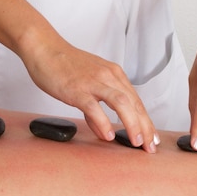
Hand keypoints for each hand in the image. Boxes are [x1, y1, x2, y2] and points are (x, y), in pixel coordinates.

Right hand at [22, 37, 157, 152]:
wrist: (44, 48)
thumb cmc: (64, 65)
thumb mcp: (88, 84)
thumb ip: (97, 108)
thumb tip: (104, 131)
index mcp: (114, 75)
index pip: (137, 101)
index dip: (147, 121)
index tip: (152, 138)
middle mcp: (108, 76)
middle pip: (135, 103)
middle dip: (145, 127)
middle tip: (150, 147)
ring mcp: (94, 82)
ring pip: (122, 103)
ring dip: (132, 124)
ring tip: (136, 142)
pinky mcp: (77, 89)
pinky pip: (94, 107)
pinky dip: (103, 122)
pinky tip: (108, 135)